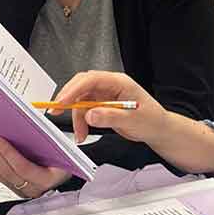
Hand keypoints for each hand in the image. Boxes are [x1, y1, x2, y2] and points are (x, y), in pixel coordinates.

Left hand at [0, 134, 68, 198]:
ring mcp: (23, 190)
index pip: (23, 168)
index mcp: (48, 179)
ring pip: (0, 175)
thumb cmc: (65, 159)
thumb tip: (23, 126)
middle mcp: (34, 189)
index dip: (9, 154)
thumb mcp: (61, 149)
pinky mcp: (15, 187)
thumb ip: (46, 141)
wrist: (66, 172)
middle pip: (7, 172)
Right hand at [52, 71, 168, 145]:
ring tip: (80, 135)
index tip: (62, 102)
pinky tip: (82, 133)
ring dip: (76, 117)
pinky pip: (85, 110)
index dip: (74, 90)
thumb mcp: (132, 120)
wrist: (158, 129)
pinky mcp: (102, 105)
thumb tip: (90, 115)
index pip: (91, 80)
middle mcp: (110, 86)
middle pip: (81, 86)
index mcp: (119, 82)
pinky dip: (81, 122)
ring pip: (81, 100)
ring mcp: (105, 95)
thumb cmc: (151, 120)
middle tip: (56, 111)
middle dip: (67, 99)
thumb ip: (110, 117)